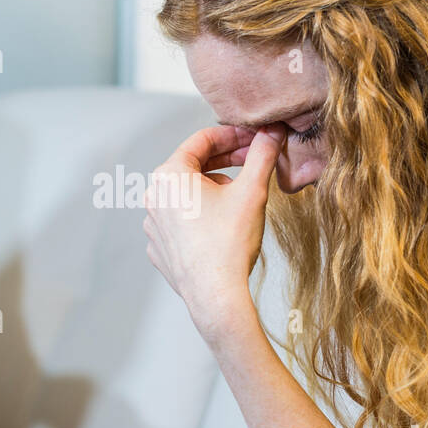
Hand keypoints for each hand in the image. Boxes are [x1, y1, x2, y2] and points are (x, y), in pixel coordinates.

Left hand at [143, 123, 285, 342]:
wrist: (216, 295)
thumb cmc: (230, 243)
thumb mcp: (252, 191)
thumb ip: (262, 154)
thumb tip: (273, 131)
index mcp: (170, 175)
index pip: (203, 140)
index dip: (233, 135)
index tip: (255, 138)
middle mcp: (154, 195)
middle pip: (192, 166)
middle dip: (225, 161)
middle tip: (253, 161)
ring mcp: (153, 223)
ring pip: (186, 194)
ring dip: (212, 189)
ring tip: (240, 199)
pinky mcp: (159, 246)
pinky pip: (180, 220)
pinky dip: (200, 215)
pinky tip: (222, 226)